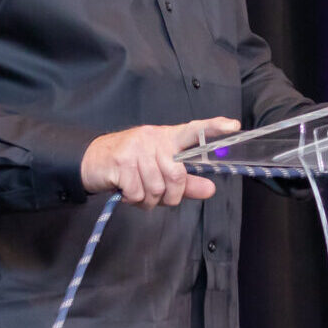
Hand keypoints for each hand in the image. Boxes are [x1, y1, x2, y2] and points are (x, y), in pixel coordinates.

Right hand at [80, 118, 241, 207]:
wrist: (92, 161)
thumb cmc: (130, 166)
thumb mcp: (159, 171)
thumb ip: (187, 181)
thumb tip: (210, 189)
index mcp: (167, 137)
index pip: (194, 130)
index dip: (214, 128)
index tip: (234, 126)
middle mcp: (153, 138)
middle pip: (176, 176)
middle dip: (170, 196)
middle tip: (158, 196)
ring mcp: (136, 148)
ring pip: (157, 188)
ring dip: (149, 200)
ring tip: (138, 192)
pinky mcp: (121, 162)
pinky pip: (138, 193)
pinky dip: (134, 200)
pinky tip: (126, 192)